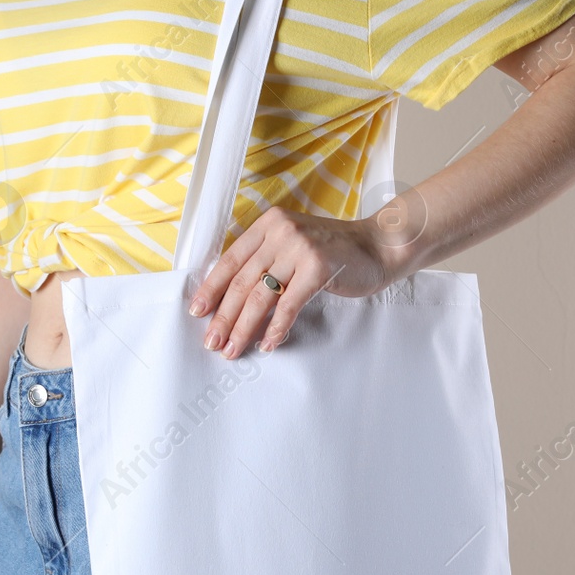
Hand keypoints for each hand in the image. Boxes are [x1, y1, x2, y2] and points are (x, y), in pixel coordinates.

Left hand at [186, 206, 394, 358]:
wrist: (378, 246)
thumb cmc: (334, 252)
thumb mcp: (294, 245)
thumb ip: (267, 260)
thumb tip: (232, 298)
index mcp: (269, 224)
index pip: (231, 259)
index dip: (211, 288)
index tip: (197, 312)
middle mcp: (280, 231)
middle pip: (242, 281)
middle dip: (223, 316)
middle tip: (212, 342)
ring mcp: (299, 248)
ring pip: (260, 295)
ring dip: (243, 327)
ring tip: (233, 350)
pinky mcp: (318, 267)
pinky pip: (289, 304)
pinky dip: (276, 328)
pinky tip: (268, 344)